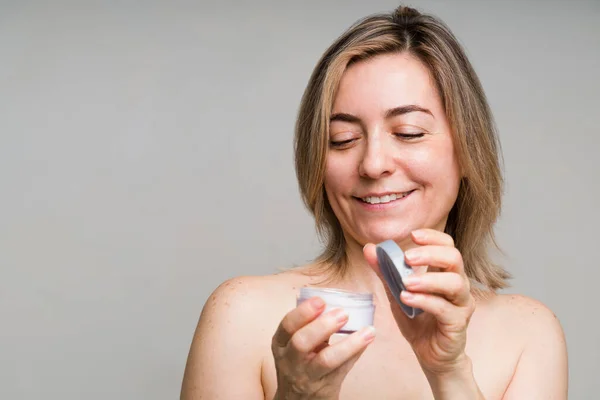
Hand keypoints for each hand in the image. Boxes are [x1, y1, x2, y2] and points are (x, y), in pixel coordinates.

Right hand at [271, 296, 374, 399]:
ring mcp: (307, 376)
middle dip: (322, 325)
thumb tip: (339, 302)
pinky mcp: (324, 387)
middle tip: (343, 314)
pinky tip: (367, 340)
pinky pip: (342, 369)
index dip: (303, 312)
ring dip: (348, 344)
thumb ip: (311, 326)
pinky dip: (356, 353)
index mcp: (281, 343)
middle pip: (301, 342)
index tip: (320, 301)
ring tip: (365, 331)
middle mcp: (290, 360)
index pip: (287, 325)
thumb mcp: (294, 345)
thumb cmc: (299, 362)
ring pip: (326, 360)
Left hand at [364, 229, 475, 375]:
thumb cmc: (418, 322)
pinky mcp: (458, 324)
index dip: (433, 237)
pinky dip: (425, 301)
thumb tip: (369, 248)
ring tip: (406, 282)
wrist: (431, 356)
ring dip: (428, 279)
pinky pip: (445, 309)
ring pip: (455, 283)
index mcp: (445, 273)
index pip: (447, 246)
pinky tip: (406, 299)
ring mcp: (461, 304)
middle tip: (408, 257)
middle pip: (454, 258)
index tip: (413, 235)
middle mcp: (458, 285)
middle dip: (430, 254)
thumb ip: (385, 271)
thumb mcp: (397, 293)